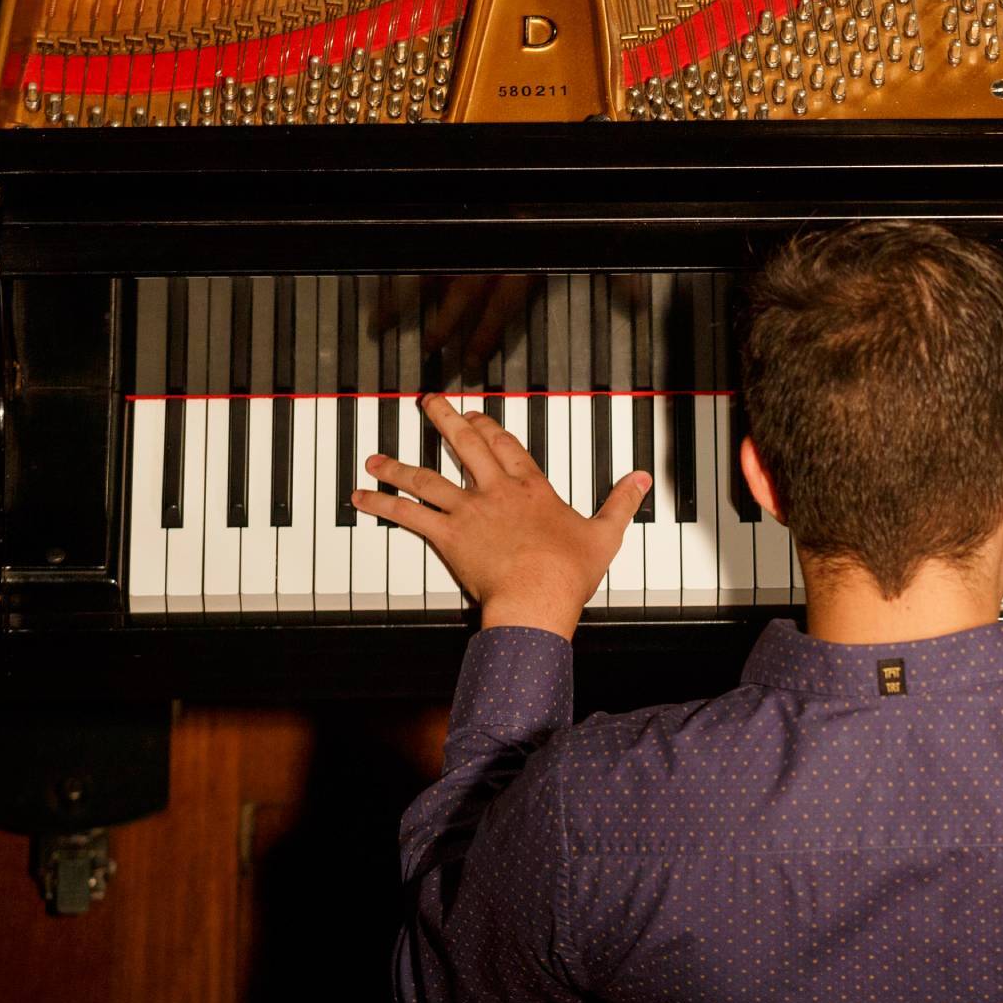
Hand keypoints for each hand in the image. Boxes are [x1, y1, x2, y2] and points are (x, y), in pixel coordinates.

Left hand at [350, 393, 649, 639]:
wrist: (537, 598)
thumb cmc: (568, 572)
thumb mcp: (605, 534)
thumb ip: (621, 503)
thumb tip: (641, 479)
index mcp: (532, 489)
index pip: (507, 447)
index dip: (490, 428)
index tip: (475, 415)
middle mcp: (496, 492)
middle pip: (465, 447)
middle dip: (444, 421)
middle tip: (428, 404)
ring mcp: (469, 512)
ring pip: (427, 479)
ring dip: (398, 465)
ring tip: (375, 457)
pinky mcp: (448, 536)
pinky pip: (408, 515)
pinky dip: (382, 504)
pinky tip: (361, 497)